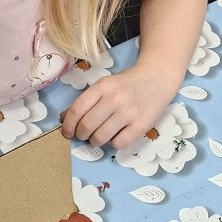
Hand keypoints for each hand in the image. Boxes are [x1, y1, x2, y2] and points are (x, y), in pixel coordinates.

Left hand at [62, 63, 180, 148]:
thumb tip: (64, 118)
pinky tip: (115, 136)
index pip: (76, 110)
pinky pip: (118, 143)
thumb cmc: (127, 83)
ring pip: (101, 137)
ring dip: (94, 141)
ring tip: (97, 137)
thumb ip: (86, 100)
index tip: (67, 132)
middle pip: (87, 126)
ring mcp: (129, 112)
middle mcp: (115, 99)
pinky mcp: (141, 125)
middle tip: (83, 135)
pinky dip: (112, 143)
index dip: (68, 125)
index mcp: (102, 86)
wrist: (157, 77)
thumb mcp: (105, 85)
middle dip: (80, 135)